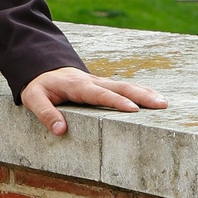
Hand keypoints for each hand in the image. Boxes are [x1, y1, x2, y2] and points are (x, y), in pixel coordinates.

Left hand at [20, 67, 167, 136]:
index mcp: (77, 86)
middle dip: (142, 96)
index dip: (117, 101)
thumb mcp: (33, 98)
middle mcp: (93, 81)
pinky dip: (140, 91)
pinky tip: (154, 98)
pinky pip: (124, 87)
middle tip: (161, 105)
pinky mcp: (103, 85)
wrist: (42, 67)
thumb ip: (45, 113)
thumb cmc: (39, 85)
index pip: (100, 94)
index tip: (133, 109)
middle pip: (121, 87)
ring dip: (145, 93)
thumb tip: (60, 130)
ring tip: (164, 103)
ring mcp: (100, 82)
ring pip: (126, 86)